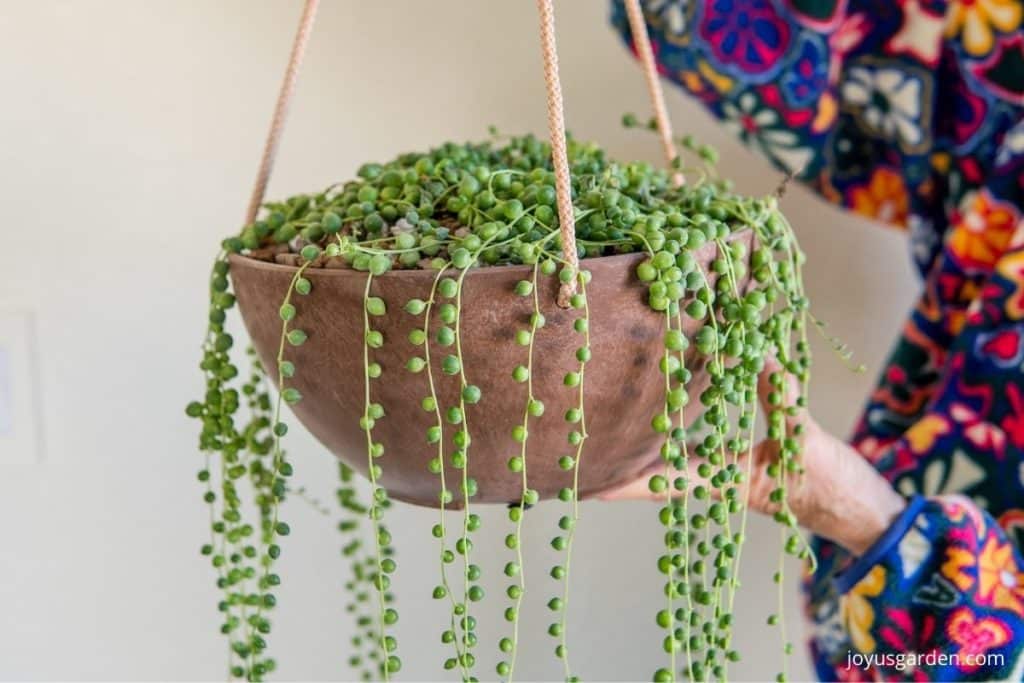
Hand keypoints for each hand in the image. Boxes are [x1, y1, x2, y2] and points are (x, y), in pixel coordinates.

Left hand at [599, 361, 906, 556]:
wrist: (869, 514)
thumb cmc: (836, 490)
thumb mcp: (805, 440)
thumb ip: (781, 398)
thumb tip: (756, 353)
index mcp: (725, 483)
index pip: (663, 483)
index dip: (626, 483)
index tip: (589, 483)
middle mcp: (720, 480)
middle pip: (661, 472)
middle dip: (626, 464)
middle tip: (588, 449)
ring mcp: (733, 474)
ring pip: (682, 460)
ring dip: (652, 449)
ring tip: (615, 432)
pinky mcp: (750, 466)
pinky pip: (708, 449)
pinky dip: (689, 432)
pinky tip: (674, 416)